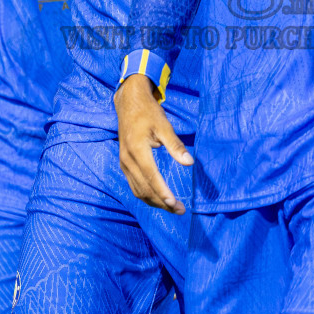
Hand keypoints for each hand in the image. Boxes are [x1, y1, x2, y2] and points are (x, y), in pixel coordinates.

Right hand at [115, 74, 192, 213]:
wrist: (128, 104)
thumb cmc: (148, 113)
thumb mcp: (164, 125)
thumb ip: (175, 145)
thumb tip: (189, 162)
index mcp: (137, 150)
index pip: (151, 177)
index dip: (163, 192)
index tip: (175, 204)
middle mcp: (127, 160)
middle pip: (144, 189)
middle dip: (162, 203)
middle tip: (180, 210)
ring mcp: (124, 163)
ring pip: (138, 190)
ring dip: (155, 202)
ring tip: (172, 208)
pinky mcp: (124, 164)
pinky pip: (134, 185)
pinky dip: (147, 195)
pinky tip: (159, 198)